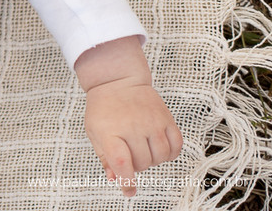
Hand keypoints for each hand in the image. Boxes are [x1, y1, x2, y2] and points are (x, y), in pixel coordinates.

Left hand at [75, 36, 181, 196]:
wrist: (117, 80)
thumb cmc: (104, 108)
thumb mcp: (94, 131)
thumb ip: (105, 157)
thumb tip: (115, 180)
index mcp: (110, 131)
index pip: (122, 162)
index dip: (127, 181)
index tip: (128, 190)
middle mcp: (133, 127)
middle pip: (143, 163)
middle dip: (137, 164)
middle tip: (129, 152)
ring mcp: (152, 122)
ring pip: (161, 158)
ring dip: (153, 160)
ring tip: (143, 147)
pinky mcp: (166, 119)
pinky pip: (176, 146)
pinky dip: (170, 153)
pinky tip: (159, 146)